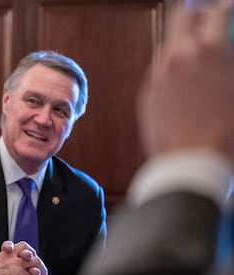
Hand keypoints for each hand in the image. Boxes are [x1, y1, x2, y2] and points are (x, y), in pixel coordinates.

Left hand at [137, 0, 233, 160]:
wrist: (192, 162)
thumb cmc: (225, 132)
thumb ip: (226, 64)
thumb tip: (224, 56)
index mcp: (210, 51)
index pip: (215, 14)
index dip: (221, 11)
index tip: (224, 11)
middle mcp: (179, 56)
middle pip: (182, 19)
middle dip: (194, 15)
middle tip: (204, 19)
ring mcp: (159, 74)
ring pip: (168, 45)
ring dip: (181, 42)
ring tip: (193, 52)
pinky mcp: (147, 93)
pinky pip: (159, 70)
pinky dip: (171, 67)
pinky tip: (182, 80)